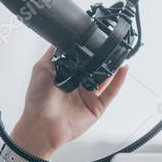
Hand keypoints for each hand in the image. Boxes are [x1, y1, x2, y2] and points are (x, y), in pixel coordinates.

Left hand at [9, 45, 128, 159]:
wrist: (42, 125)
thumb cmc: (37, 101)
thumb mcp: (42, 69)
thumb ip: (54, 53)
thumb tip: (60, 37)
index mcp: (65, 75)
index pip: (80, 59)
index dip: (87, 50)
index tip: (95, 36)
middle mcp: (77, 85)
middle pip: (95, 67)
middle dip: (103, 57)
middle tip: (110, 44)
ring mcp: (88, 95)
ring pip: (105, 78)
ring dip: (113, 66)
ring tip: (120, 52)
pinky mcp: (96, 106)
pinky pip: (111, 92)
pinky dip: (119, 80)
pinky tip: (123, 69)